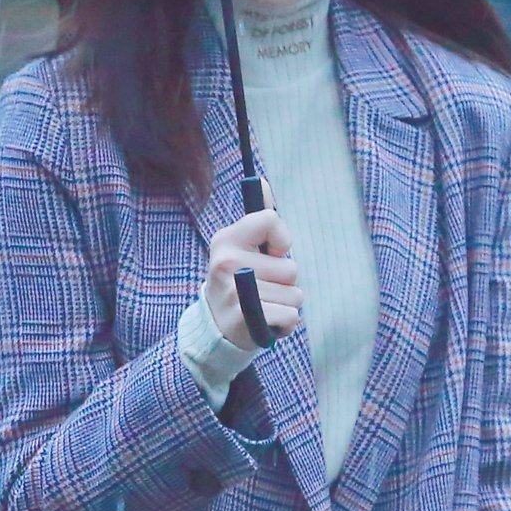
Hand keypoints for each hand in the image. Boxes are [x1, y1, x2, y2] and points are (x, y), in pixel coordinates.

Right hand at [203, 175, 303, 350]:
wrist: (216, 329)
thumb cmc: (238, 282)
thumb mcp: (241, 248)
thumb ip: (258, 219)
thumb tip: (263, 180)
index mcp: (226, 239)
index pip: (271, 220)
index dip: (281, 241)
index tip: (271, 254)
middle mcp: (226, 262)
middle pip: (291, 267)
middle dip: (285, 282)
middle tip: (262, 289)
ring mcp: (234, 291)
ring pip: (295, 294)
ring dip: (286, 303)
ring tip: (264, 306)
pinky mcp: (245, 318)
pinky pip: (292, 316)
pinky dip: (286, 323)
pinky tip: (267, 322)